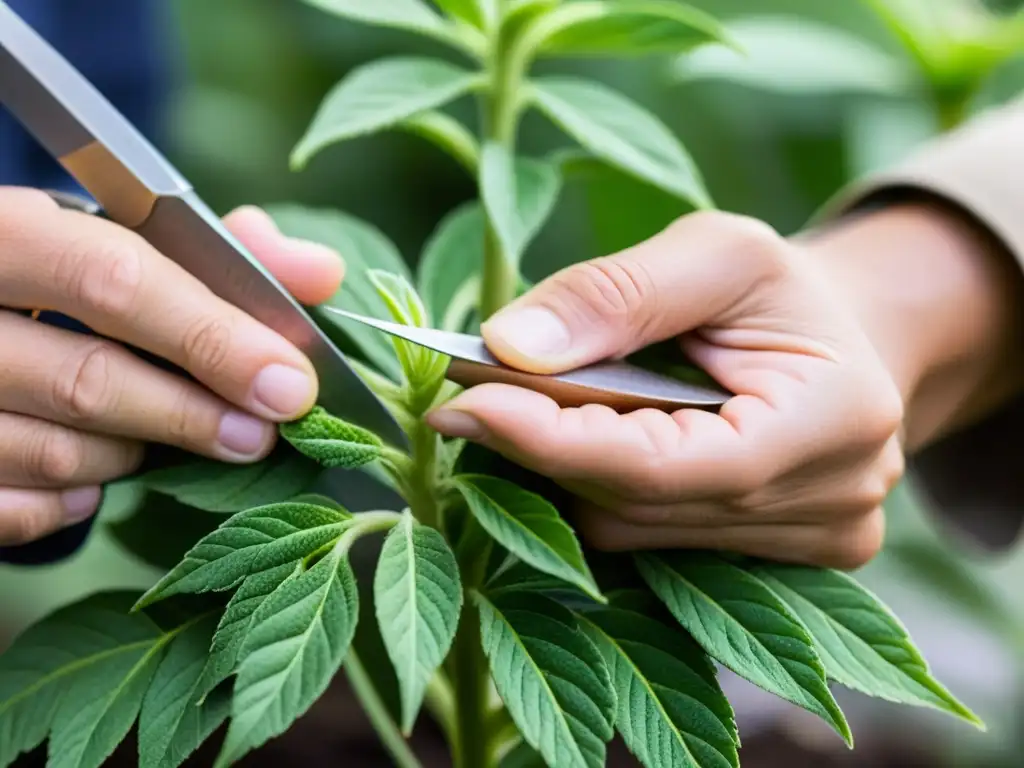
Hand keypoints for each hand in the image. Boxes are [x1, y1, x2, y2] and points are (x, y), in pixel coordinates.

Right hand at [0, 187, 342, 544]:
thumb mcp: (118, 237)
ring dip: (132, 453)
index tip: (290, 385)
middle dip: (190, 415)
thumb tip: (322, 273)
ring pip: (51, 451)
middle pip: (86, 379)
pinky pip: (10, 510)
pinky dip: (65, 504)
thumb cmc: (51, 273)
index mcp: (3, 229)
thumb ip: (223, 250)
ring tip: (167, 436)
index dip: (212, 338)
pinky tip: (91, 481)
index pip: (111, 281)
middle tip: (258, 436)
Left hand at [427, 210, 910, 568]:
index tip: (462, 402)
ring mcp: (807, 548)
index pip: (666, 465)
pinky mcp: (778, 566)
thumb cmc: (783, 291)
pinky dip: (597, 489)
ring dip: (564, 468)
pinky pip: (646, 540)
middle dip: (542, 445)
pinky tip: (582, 441)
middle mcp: (830, 508)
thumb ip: (618, 292)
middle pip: (636, 503)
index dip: (555, 440)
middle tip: (470, 392)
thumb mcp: (716, 250)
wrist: (848, 346)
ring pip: (628, 529)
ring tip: (527, 406)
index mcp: (834, 421)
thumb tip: (510, 346)